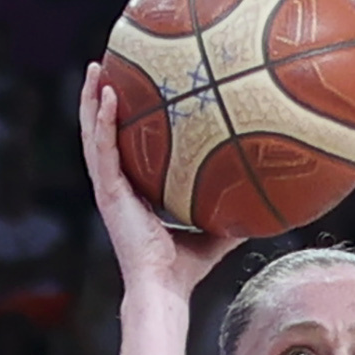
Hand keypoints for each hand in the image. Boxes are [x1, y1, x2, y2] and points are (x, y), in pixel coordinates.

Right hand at [77, 60, 243, 303]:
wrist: (165, 288)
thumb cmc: (184, 270)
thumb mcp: (214, 234)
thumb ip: (231, 215)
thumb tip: (263, 201)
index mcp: (133, 193)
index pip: (122, 147)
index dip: (119, 120)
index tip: (127, 89)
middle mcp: (116, 186)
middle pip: (100, 133)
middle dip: (98, 98)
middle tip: (103, 66)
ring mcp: (109, 188)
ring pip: (93, 135)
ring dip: (91, 100)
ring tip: (96, 68)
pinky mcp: (109, 192)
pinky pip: (103, 148)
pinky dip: (103, 121)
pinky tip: (110, 94)